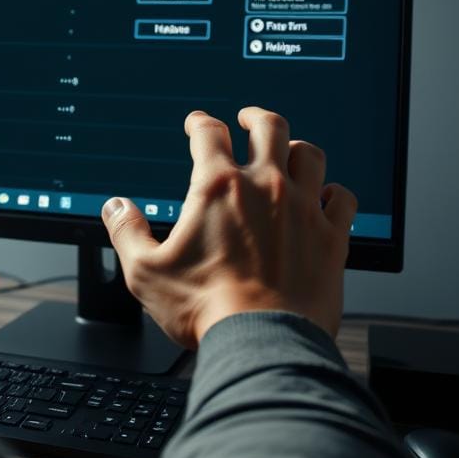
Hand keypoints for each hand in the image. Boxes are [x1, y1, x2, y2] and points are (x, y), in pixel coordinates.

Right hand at [101, 108, 356, 347]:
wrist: (263, 341)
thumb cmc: (206, 308)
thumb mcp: (146, 271)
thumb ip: (126, 232)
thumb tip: (115, 207)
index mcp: (218, 188)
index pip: (208, 134)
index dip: (199, 122)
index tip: (196, 123)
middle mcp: (265, 187)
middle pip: (269, 127)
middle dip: (255, 116)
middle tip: (248, 117)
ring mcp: (303, 209)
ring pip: (309, 155)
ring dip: (296, 147)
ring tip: (289, 149)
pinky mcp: (332, 236)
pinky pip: (343, 198)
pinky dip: (334, 192)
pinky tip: (328, 196)